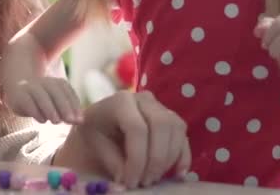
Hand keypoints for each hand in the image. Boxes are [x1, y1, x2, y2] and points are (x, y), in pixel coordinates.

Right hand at [3, 77, 82, 123]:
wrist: (18, 90)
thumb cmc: (44, 101)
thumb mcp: (57, 104)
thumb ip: (69, 111)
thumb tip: (80, 121)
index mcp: (57, 83)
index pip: (67, 91)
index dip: (74, 105)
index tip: (79, 120)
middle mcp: (44, 82)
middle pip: (55, 92)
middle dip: (64, 107)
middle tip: (70, 121)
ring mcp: (30, 87)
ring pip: (41, 96)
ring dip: (50, 109)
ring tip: (56, 122)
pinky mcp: (19, 95)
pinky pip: (28, 101)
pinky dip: (35, 111)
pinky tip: (42, 121)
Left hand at [55, 91, 190, 188]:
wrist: (101, 120)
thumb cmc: (96, 131)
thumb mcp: (96, 145)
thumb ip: (113, 162)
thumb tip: (128, 182)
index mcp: (121, 101)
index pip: (137, 128)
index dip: (137, 159)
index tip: (131, 181)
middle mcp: (144, 98)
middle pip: (162, 125)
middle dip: (156, 159)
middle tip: (145, 181)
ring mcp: (161, 106)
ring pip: (176, 129)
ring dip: (168, 159)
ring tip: (152, 178)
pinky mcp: (171, 118)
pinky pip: (183, 135)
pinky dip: (183, 156)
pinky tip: (177, 175)